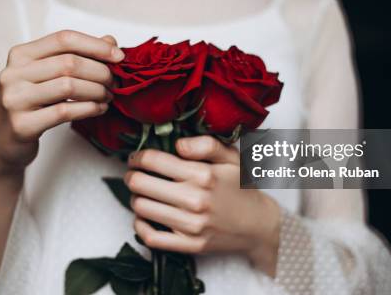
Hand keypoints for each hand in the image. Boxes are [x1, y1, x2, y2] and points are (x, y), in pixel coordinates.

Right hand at [0, 30, 123, 177]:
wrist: (5, 141)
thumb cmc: (33, 103)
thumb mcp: (50, 75)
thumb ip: (77, 55)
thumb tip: (111, 41)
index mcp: (20, 54)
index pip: (64, 39)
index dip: (95, 45)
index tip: (119, 56)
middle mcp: (13, 73)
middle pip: (69, 63)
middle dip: (100, 72)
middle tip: (115, 82)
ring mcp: (15, 99)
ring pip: (69, 86)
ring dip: (97, 91)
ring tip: (108, 96)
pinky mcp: (22, 125)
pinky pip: (64, 112)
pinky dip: (89, 109)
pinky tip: (99, 109)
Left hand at [124, 136, 281, 275]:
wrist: (259, 226)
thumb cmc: (242, 187)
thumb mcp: (231, 158)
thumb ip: (205, 144)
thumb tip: (177, 145)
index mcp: (203, 175)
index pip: (154, 161)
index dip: (138, 157)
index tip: (136, 158)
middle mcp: (195, 200)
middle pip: (140, 184)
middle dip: (131, 176)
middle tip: (134, 174)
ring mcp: (191, 225)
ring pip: (141, 208)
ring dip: (135, 198)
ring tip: (142, 193)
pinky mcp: (189, 245)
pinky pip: (151, 237)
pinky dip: (140, 225)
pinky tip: (144, 216)